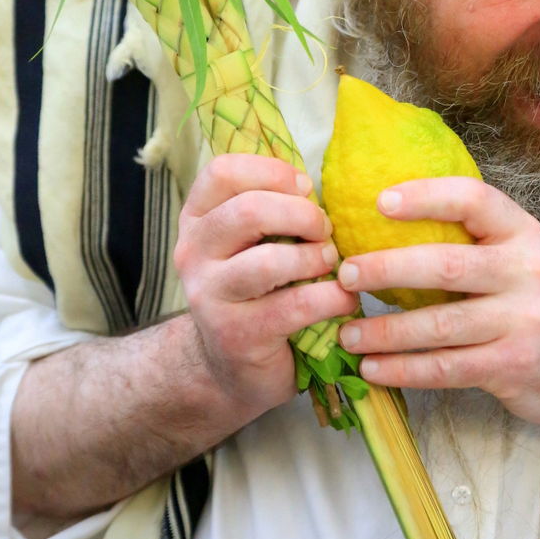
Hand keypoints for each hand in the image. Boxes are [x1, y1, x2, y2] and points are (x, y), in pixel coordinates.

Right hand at [174, 154, 358, 418]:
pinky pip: (295, 306)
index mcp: (198, 219)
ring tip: (329, 263)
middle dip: (302, 215)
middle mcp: (194, 253)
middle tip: (324, 230)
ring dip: (314, 257)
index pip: (222, 172)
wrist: (227, 366)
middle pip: (248, 211)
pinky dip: (332, 298)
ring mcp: (210, 296)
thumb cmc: (253, 290)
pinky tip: (345, 300)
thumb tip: (321, 182)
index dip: (272, 171)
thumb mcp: (249, 243)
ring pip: (269, 262)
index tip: (304, 188)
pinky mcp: (237, 335)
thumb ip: (272, 209)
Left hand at [334, 177, 539, 429]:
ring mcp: (524, 321)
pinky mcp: (514, 365)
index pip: (474, 199)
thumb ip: (471, 241)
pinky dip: (403, 370)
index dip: (426, 196)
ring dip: (385, 331)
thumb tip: (383, 222)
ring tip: (347, 333)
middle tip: (345, 274)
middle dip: (388, 269)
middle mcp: (528, 271)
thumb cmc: (532, 301)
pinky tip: (373, 369)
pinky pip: (447, 368)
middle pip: (446, 265)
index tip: (379, 201)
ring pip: (440, 324)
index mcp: (523, 233)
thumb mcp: (516, 257)